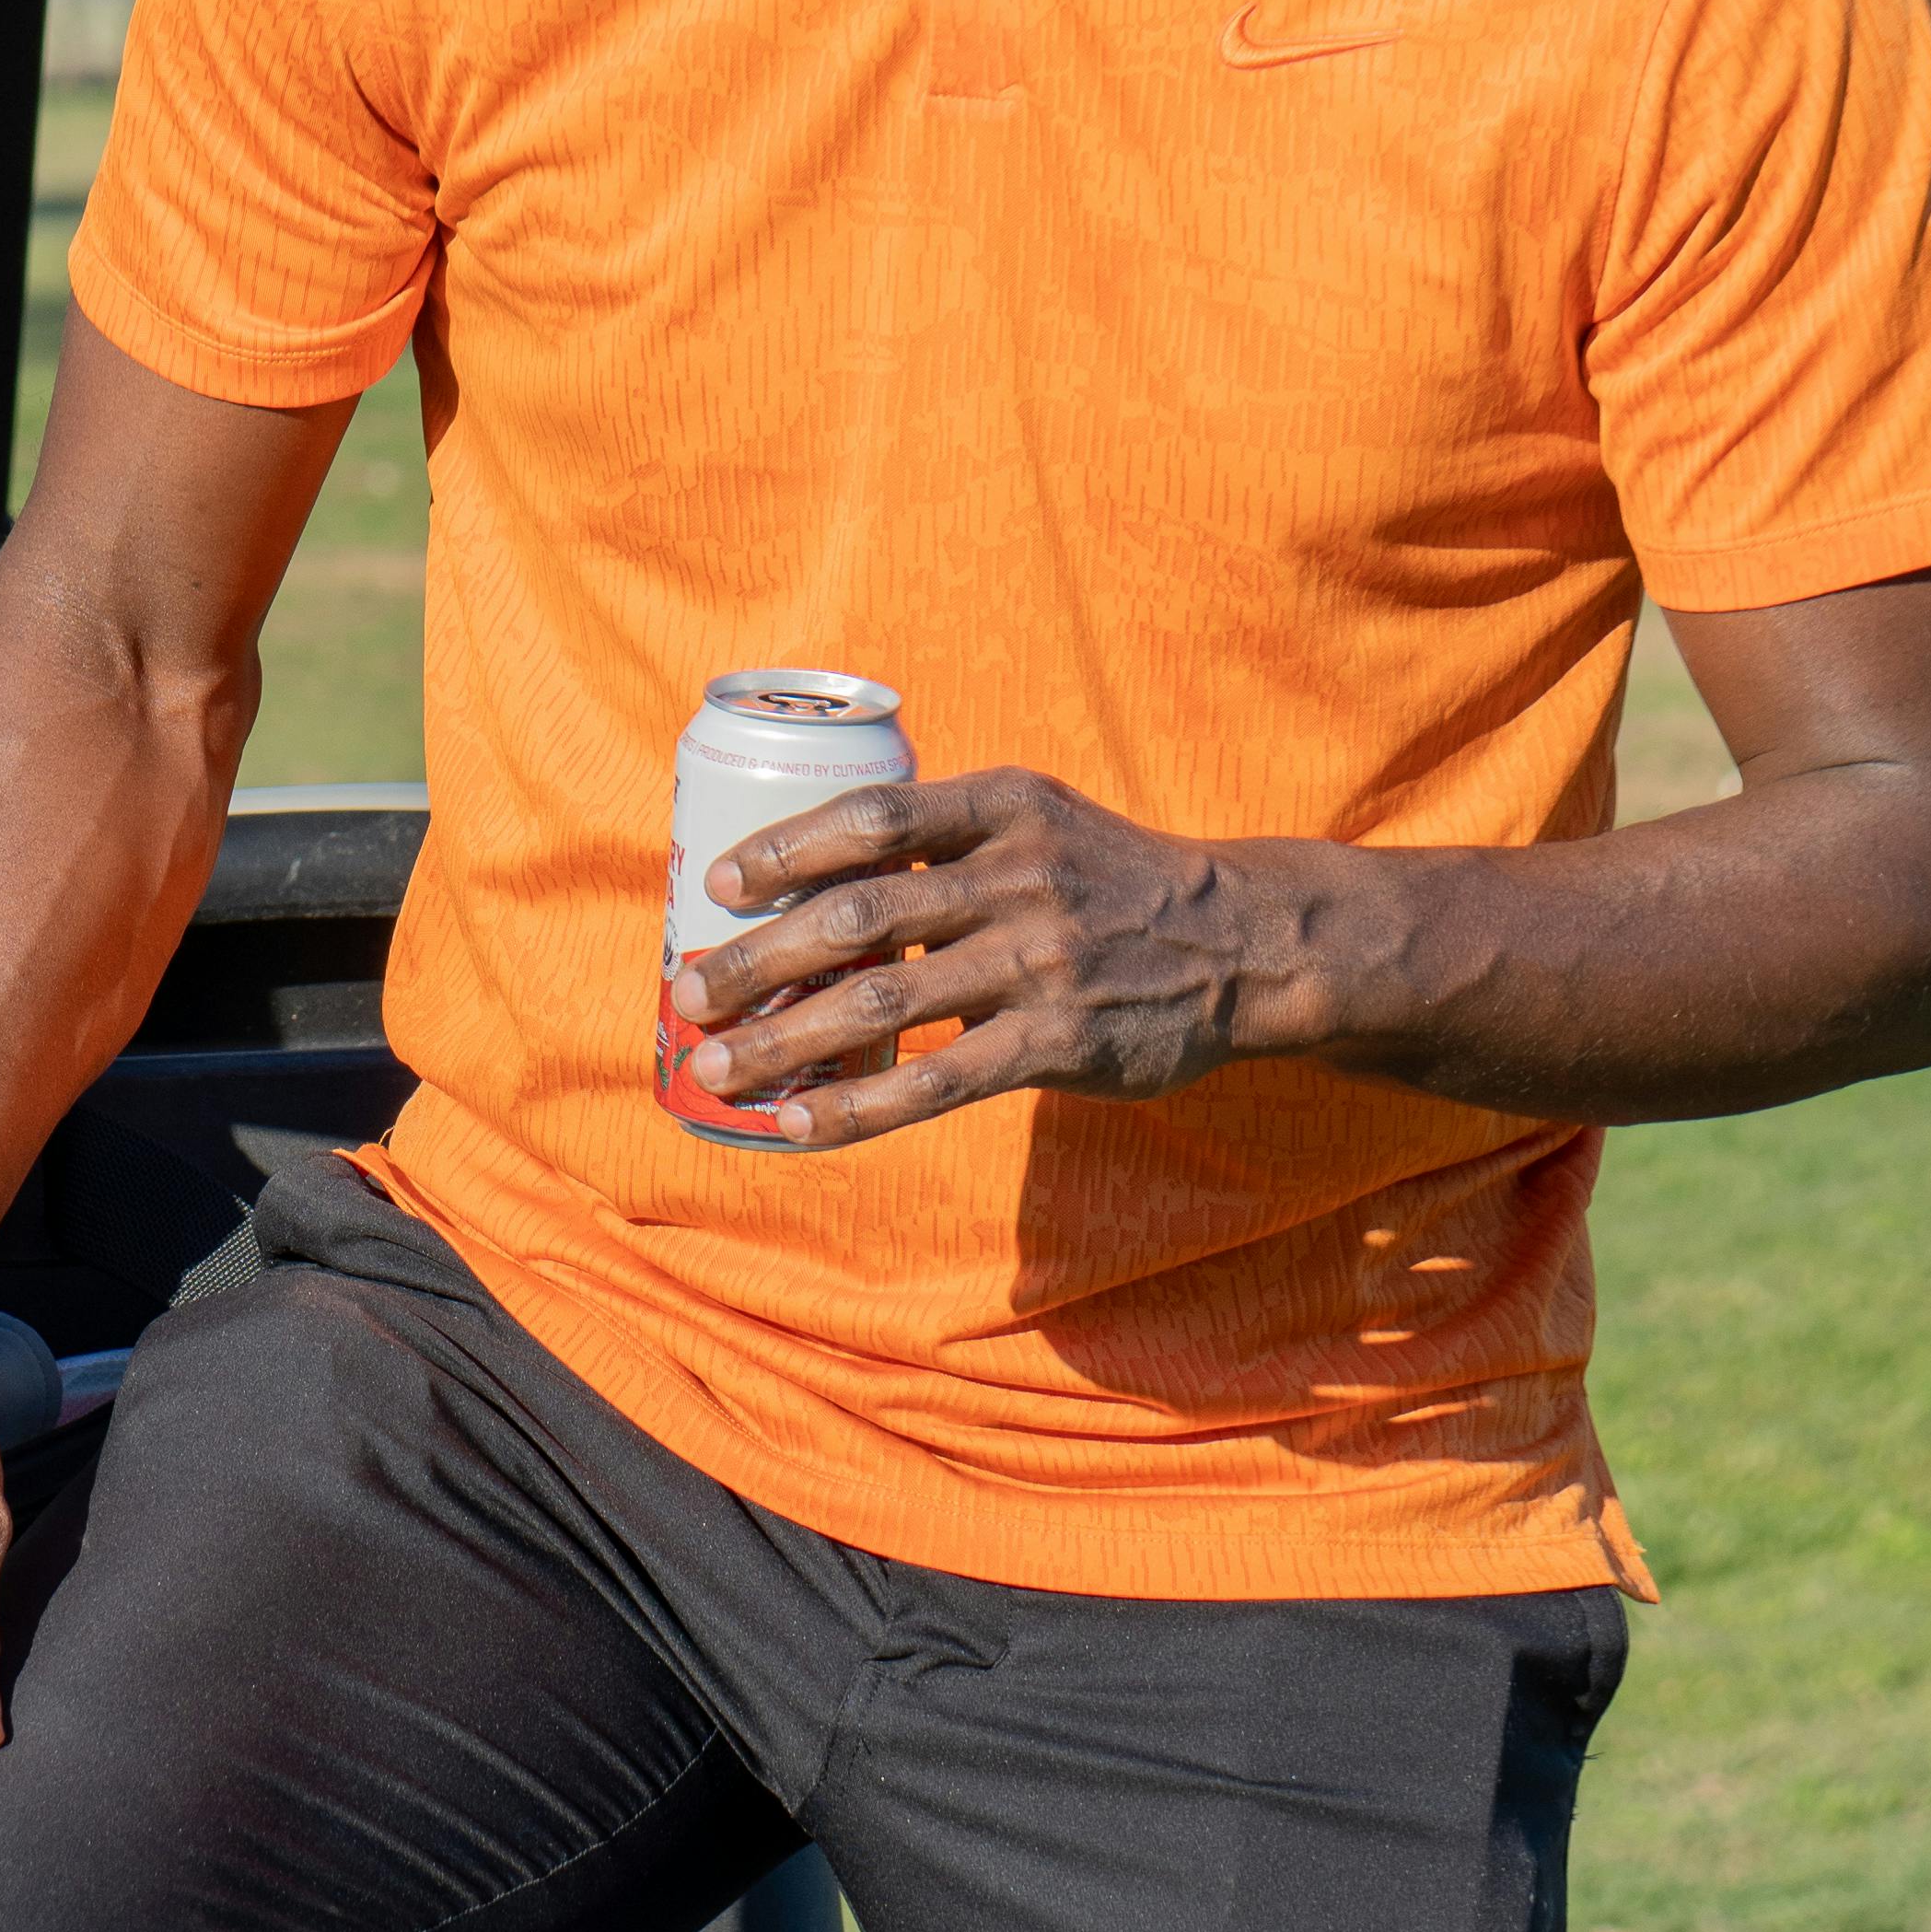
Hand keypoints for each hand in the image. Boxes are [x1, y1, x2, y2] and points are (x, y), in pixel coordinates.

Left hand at [667, 765, 1314, 1148]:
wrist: (1244, 943)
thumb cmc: (1110, 883)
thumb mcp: (1041, 824)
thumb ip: (946, 841)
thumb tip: (816, 887)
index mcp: (1005, 807)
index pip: (873, 817)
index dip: (785, 848)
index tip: (718, 885)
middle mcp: (1019, 876)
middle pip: (856, 913)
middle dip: (756, 957)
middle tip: (686, 990)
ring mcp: (1040, 961)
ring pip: (881, 1002)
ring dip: (783, 1040)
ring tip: (713, 1068)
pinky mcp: (1059, 1042)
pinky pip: (935, 1082)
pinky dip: (856, 1107)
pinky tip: (797, 1124)